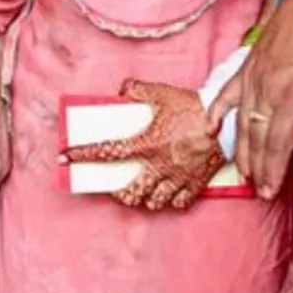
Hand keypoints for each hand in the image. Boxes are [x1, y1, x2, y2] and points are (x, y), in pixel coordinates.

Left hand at [62, 79, 222, 211]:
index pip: (107, 151)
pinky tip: (166, 193)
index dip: (83, 155)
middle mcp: (159, 165)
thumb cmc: (193, 108)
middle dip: (117, 194)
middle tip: (112, 188)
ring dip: (143, 199)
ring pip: (153, 202)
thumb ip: (137, 90)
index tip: (67, 158)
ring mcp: (177, 178)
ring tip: (139, 192)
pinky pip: (178, 202)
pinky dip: (170, 200)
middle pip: (130, 192)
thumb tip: (123, 90)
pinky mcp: (195, 184)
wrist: (226, 123)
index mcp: (147, 143)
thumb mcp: (162, 92)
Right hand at [209, 0, 292, 200]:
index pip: (280, 141)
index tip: (269, 191)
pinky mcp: (245, 67)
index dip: (274, 169)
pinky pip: (226, 92)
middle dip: (259, 167)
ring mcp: (253, 77)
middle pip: (260, 136)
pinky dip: (216, 111)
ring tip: (243, 173)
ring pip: (243, 120)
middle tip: (258, 192)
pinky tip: (209, 129)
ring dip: (242, 149)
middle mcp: (269, 88)